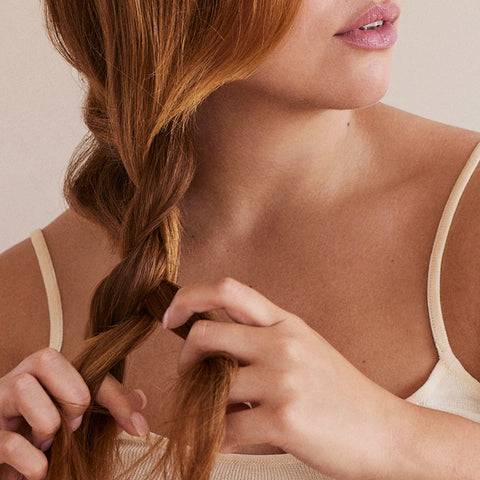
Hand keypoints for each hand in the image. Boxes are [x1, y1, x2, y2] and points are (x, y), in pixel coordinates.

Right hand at [0, 348, 148, 479]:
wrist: (4, 459)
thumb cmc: (44, 432)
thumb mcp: (78, 416)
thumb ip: (108, 404)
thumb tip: (141, 402)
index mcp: (45, 370)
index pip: (84, 365)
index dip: (115, 396)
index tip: (134, 426)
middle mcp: (17, 378)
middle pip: (46, 359)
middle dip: (72, 395)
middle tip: (74, 426)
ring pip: (24, 389)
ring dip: (47, 426)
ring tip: (48, 444)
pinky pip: (11, 443)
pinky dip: (34, 463)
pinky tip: (37, 469)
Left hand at [163, 277, 403, 478]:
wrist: (387, 432)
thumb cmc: (340, 391)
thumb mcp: (304, 348)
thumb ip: (262, 339)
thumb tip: (210, 343)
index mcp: (286, 323)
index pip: (228, 289)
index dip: (190, 297)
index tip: (171, 317)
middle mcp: (282, 344)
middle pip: (206, 335)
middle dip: (185, 358)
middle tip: (189, 377)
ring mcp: (283, 381)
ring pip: (212, 388)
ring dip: (207, 407)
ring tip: (226, 416)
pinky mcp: (283, 420)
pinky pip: (226, 430)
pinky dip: (218, 440)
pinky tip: (233, 441)